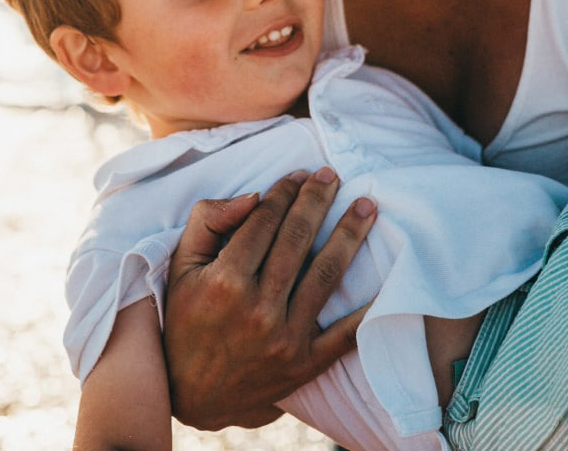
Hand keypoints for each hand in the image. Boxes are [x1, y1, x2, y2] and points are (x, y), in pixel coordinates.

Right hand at [163, 167, 376, 430]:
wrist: (192, 394)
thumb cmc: (186, 320)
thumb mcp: (181, 266)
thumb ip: (208, 221)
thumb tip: (253, 195)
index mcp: (225, 281)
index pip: (264, 221)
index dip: (285, 191)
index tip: (299, 174)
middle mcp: (257, 309)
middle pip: (298, 239)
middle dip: (318, 200)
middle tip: (332, 175)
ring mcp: (285, 338)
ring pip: (326, 274)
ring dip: (349, 234)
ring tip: (366, 206)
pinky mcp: (305, 364)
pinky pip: (345, 334)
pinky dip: (368, 308)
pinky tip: (386, 278)